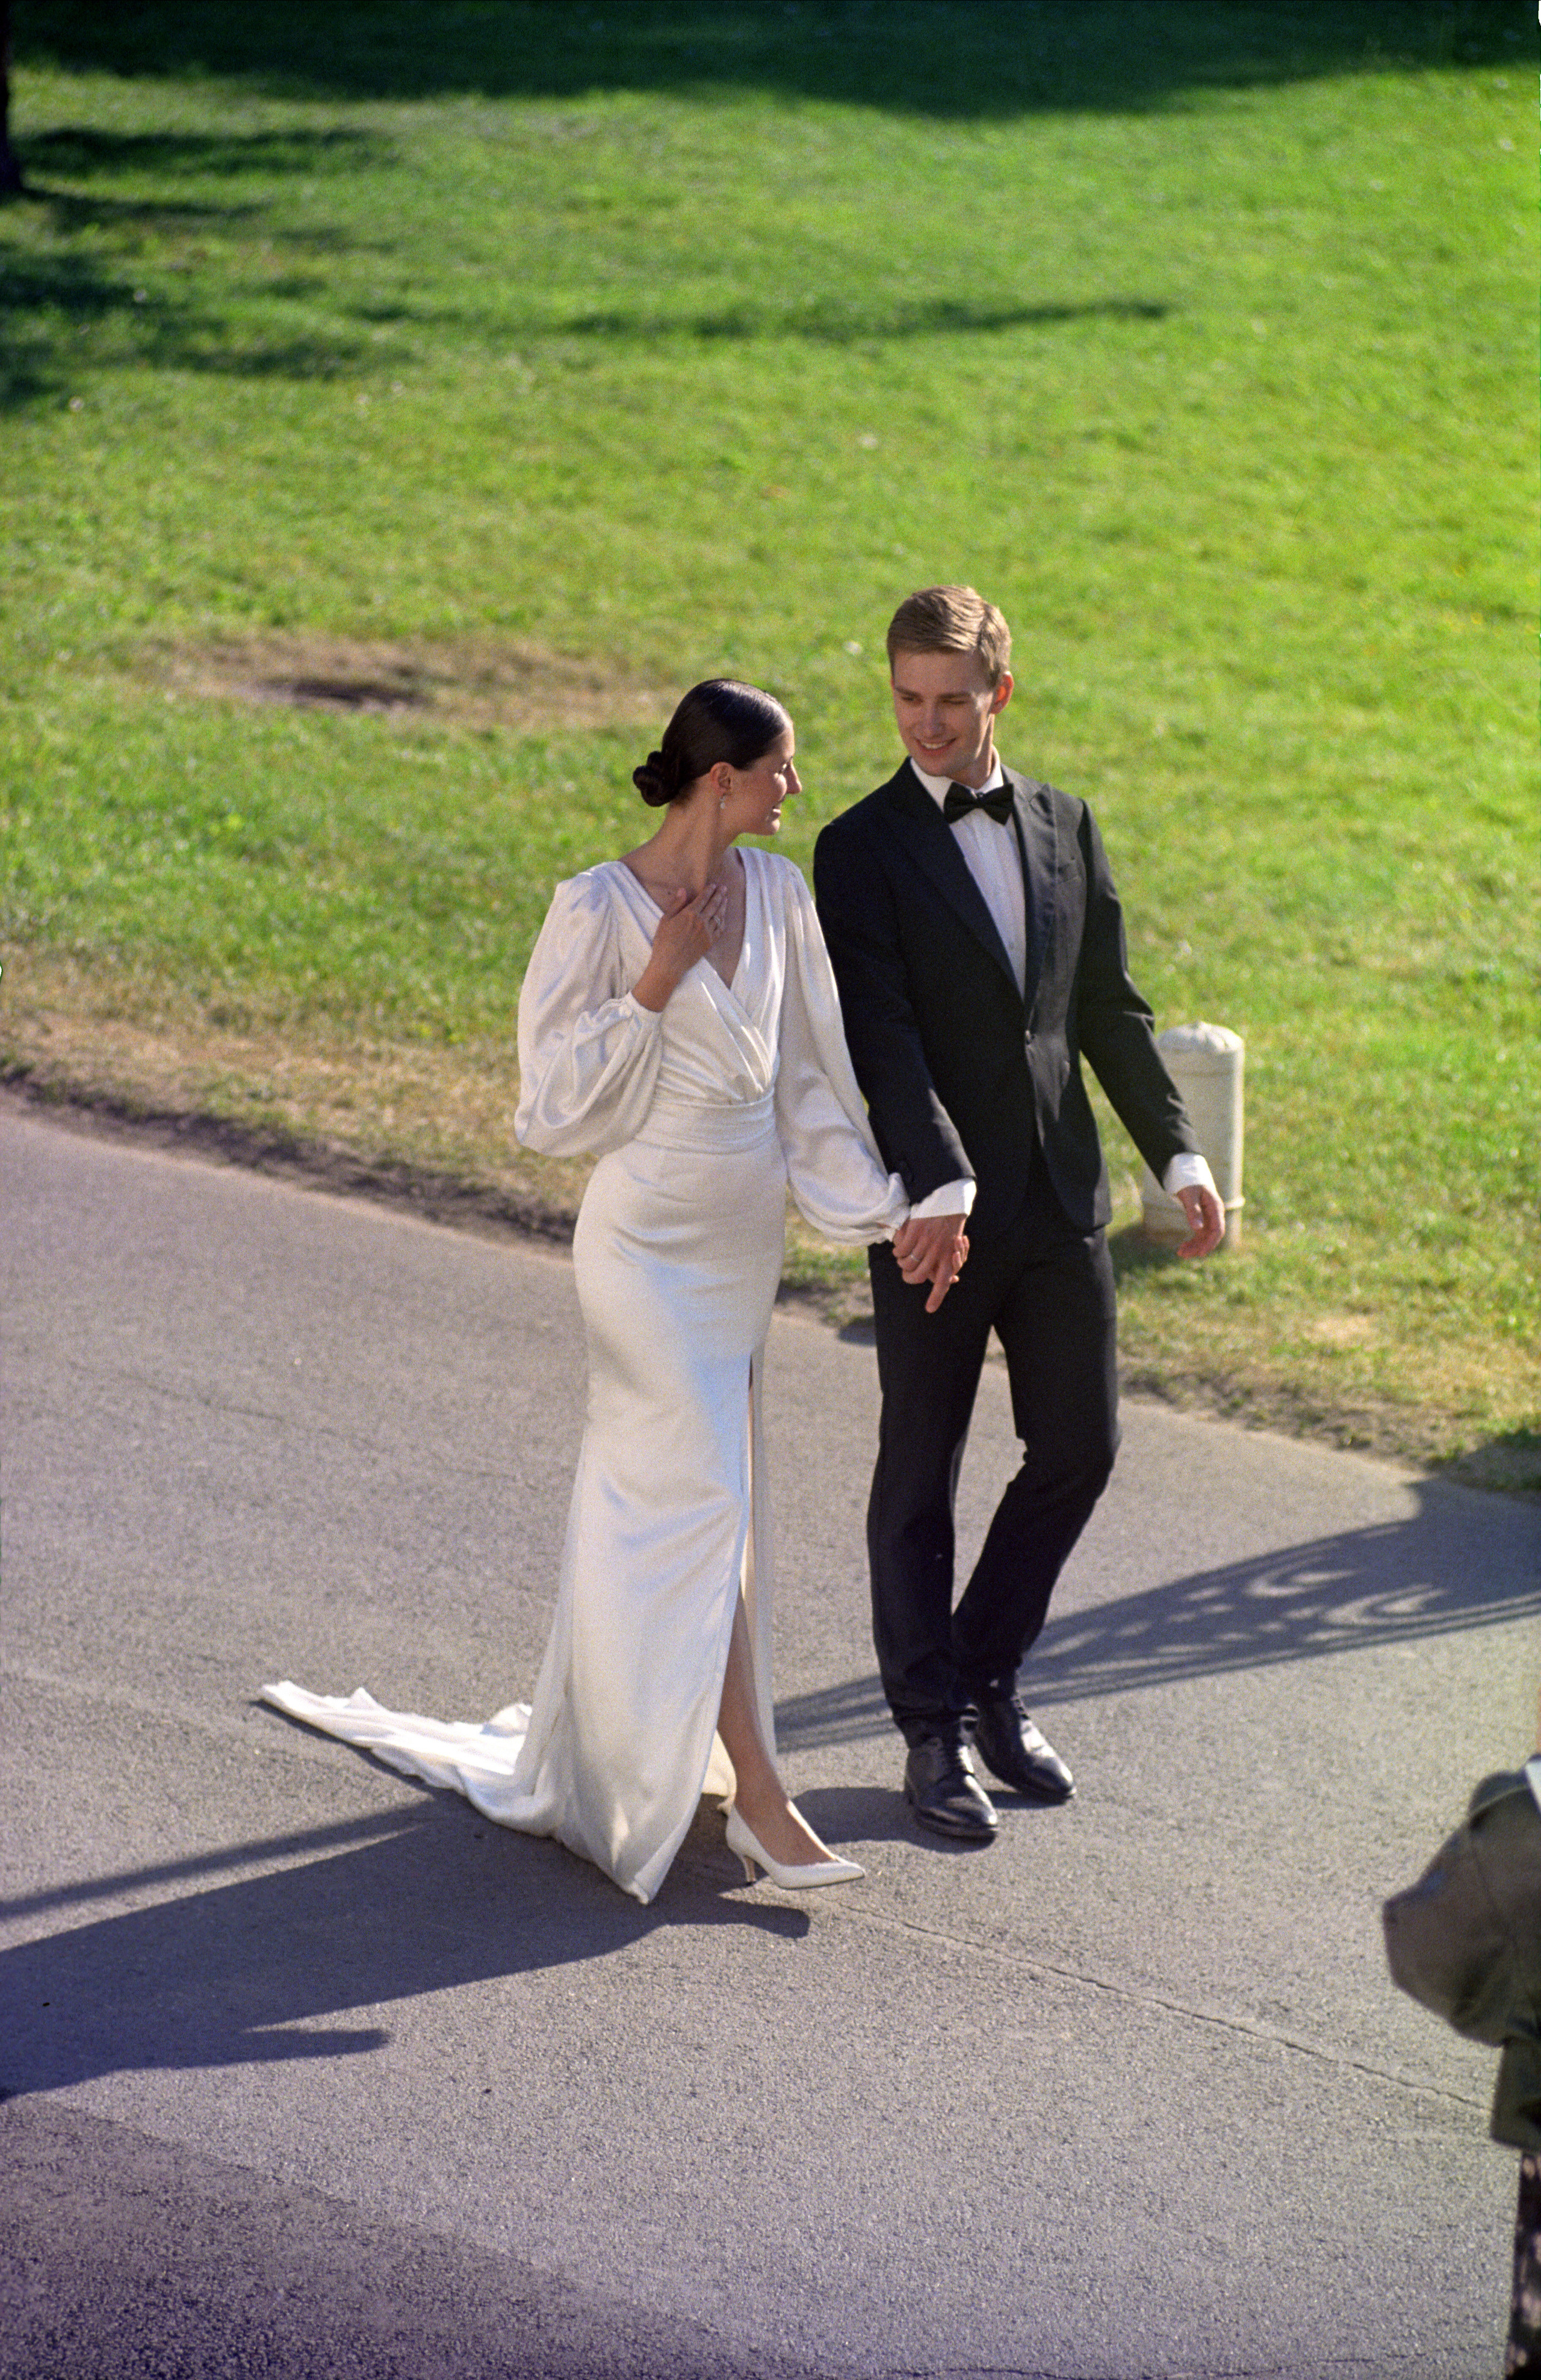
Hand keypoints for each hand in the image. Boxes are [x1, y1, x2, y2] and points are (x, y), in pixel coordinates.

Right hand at [633, 881, 728, 1010]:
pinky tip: (724, 917)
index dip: (709, 890)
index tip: (713, 885)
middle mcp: (701, 922)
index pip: (703, 899)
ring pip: (719, 916)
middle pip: (713, 905)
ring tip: (726, 899)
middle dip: (719, 895)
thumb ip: (676, 905)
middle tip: (724, 888)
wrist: (670, 963)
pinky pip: (720, 930)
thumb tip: (683, 890)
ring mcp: (707, 933)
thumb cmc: (664, 942)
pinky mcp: (710, 943)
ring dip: (723, 906)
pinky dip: (723, 921)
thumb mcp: (665, 920)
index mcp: (689, 914)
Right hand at [892, 1212, 968, 1312]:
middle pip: (919, 1275)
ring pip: (908, 1263)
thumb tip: (951, 1280)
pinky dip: (898, 1252)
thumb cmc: (950, 1226)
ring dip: (902, 1263)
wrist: (948, 1202)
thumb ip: (947, 1262)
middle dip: (909, 1277)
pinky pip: (902, 1250)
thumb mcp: (952, 1245)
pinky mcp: (916, 1231)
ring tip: (901, 1259)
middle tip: (906, 1273)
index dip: (936, 1297)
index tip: (929, 1309)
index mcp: (948, 1257)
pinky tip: (898, 1249)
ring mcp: (926, 1242)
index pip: (943, 1282)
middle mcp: (938, 1252)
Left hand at [1176, 1183, 1225, 1259]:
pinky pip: (1199, 1235)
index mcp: (1216, 1208)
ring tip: (1180, 1253)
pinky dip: (1192, 1242)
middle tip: (1184, 1255)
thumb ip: (1193, 1211)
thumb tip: (1197, 1228)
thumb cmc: (1190, 1183)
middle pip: (1211, 1236)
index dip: (1211, 1242)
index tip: (1201, 1253)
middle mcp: (1214, 1215)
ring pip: (1204, 1237)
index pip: (1218, 1229)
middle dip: (1199, 1247)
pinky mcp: (1202, 1221)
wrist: (1188, 1176)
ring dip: (1194, 1246)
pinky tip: (1182, 1248)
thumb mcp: (1190, 1196)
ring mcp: (1209, 1218)